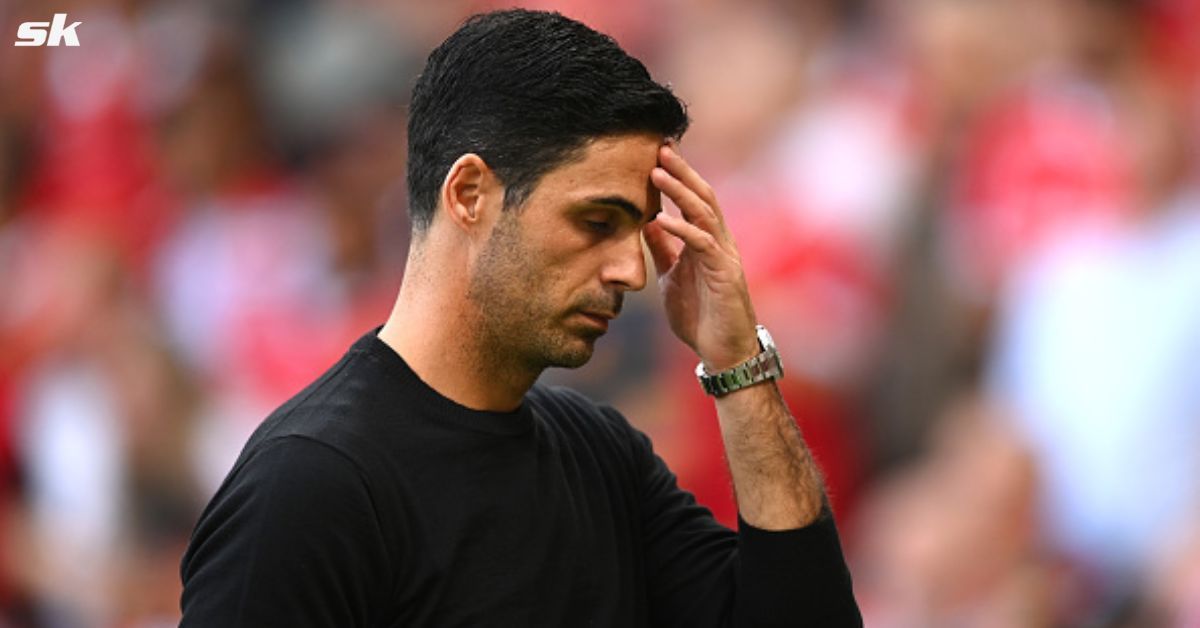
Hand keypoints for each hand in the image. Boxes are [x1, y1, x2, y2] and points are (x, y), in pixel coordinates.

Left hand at [644, 145, 758, 370]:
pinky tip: (660, 219)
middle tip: (660, 146)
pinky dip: (681, 229)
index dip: (679, 176)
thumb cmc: (701, 317)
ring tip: (656, 172)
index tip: (657, 153)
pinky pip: (702, 244)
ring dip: (680, 190)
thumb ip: (663, 251)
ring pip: (704, 213)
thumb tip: (648, 223)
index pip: (694, 200)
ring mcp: (724, 256)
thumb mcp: (673, 278)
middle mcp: (720, 242)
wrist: (724, 353)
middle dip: (682, 170)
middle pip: (703, 196)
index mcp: (707, 241)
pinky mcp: (724, 274)